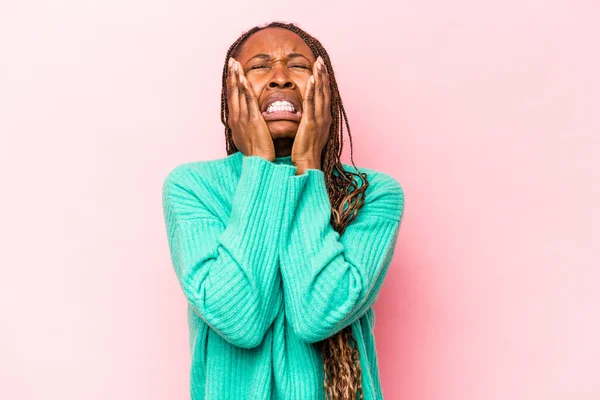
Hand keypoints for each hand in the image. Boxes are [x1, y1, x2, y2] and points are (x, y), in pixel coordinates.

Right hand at [227, 57, 274, 160]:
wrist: (259, 163)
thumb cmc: (257, 153)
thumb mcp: (250, 138)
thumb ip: (250, 127)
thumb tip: (251, 122)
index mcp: (236, 122)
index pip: (233, 99)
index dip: (232, 84)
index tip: (232, 72)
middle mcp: (236, 118)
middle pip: (232, 92)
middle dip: (231, 76)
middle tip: (231, 62)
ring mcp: (242, 118)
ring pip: (237, 93)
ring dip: (236, 77)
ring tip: (235, 64)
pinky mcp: (252, 119)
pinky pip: (247, 99)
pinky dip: (244, 87)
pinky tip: (242, 77)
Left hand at [291, 55, 331, 170]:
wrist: (307, 164)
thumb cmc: (306, 151)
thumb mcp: (310, 133)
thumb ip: (310, 122)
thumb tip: (307, 115)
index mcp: (324, 119)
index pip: (325, 96)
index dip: (324, 81)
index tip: (321, 68)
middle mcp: (324, 117)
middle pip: (325, 91)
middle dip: (323, 75)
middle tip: (321, 60)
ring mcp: (318, 120)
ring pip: (320, 94)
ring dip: (319, 78)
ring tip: (318, 64)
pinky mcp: (310, 123)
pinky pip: (311, 103)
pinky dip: (312, 90)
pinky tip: (312, 79)